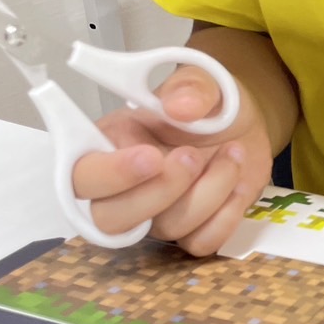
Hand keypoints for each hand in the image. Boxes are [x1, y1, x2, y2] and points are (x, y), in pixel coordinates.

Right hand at [71, 62, 274, 255]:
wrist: (242, 126)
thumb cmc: (207, 104)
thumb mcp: (203, 81)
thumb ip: (191, 87)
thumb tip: (179, 105)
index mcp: (109, 145)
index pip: (82, 176)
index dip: (110, 175)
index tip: (152, 156)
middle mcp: (123, 188)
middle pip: (111, 219)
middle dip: (160, 191)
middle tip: (194, 155)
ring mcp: (156, 215)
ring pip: (165, 229)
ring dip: (209, 191)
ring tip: (233, 152)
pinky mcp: (191, 230)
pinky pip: (200, 243)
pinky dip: (226, 215)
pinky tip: (239, 182)